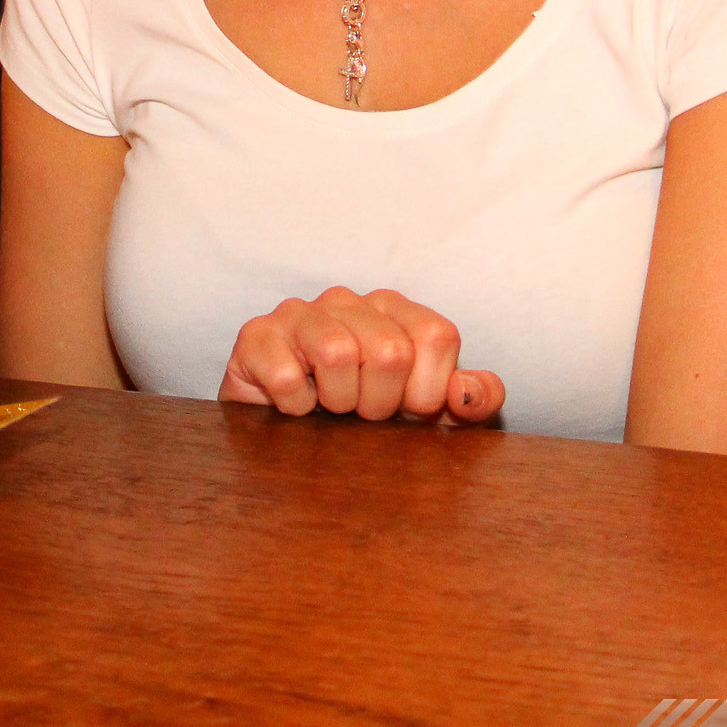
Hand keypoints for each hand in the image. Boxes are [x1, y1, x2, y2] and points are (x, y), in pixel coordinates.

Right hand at [219, 286, 505, 424]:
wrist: (285, 427)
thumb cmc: (362, 411)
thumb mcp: (426, 412)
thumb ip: (470, 399)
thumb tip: (468, 394)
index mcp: (393, 309)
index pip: (437, 335)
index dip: (429, 388)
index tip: (408, 409)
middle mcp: (347, 299)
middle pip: (390, 350)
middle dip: (381, 403)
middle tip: (362, 411)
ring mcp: (298, 312)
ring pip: (338, 353)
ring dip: (338, 402)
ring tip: (329, 407)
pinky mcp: (255, 335)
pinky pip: (286, 375)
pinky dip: (296, 406)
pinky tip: (296, 405)